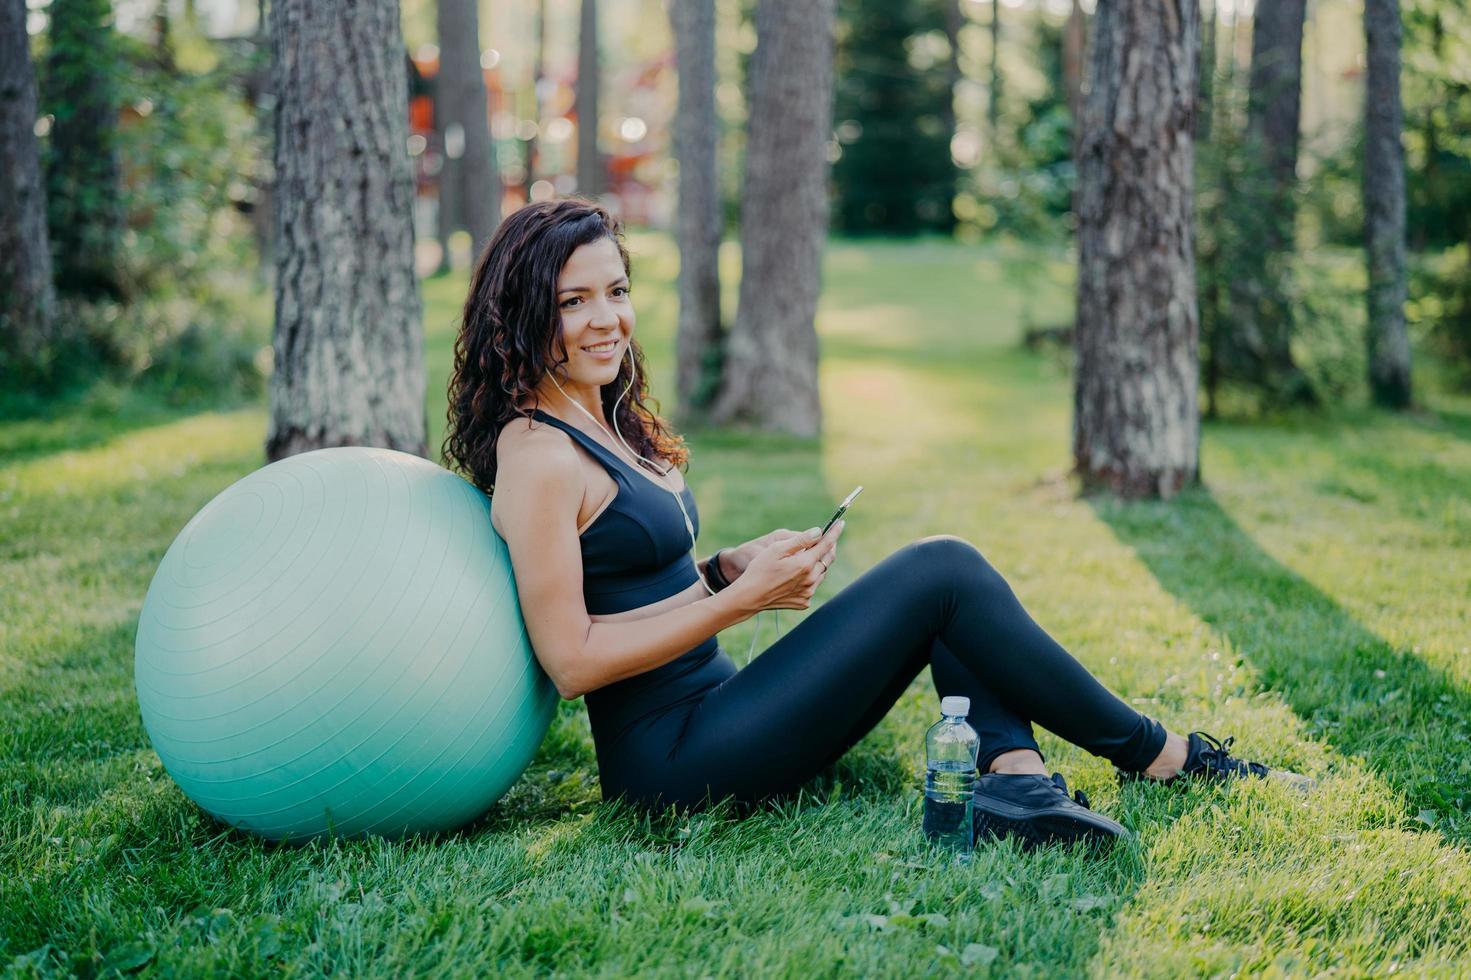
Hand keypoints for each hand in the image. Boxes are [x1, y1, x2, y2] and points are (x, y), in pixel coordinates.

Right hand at [725, 521, 844, 613]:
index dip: (834, 532)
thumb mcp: (776, 549)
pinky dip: (811, 577)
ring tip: (810, 555)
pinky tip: (799, 574)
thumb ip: (800, 540)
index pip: (826, 544)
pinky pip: (813, 585)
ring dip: (819, 563)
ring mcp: (808, 592)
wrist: (750, 597)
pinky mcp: (804, 601)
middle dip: (829, 547)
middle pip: (828, 559)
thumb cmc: (760, 569)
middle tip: (828, 537)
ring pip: (822, 573)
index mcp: (805, 564)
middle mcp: (810, 579)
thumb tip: (818, 532)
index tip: (840, 523)